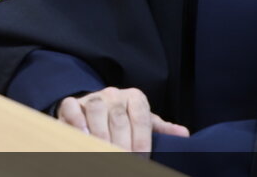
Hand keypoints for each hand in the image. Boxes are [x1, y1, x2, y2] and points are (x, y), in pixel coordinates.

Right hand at [56, 87, 189, 152]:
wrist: (93, 109)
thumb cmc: (122, 119)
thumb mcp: (142, 122)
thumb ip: (160, 129)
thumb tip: (183, 134)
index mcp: (135, 98)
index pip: (141, 119)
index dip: (142, 141)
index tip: (141, 160)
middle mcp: (114, 94)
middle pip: (120, 119)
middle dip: (122, 144)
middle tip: (122, 162)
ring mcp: (93, 97)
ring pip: (98, 111)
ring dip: (101, 135)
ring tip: (103, 152)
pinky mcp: (72, 103)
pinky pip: (73, 108)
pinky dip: (77, 122)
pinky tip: (83, 136)